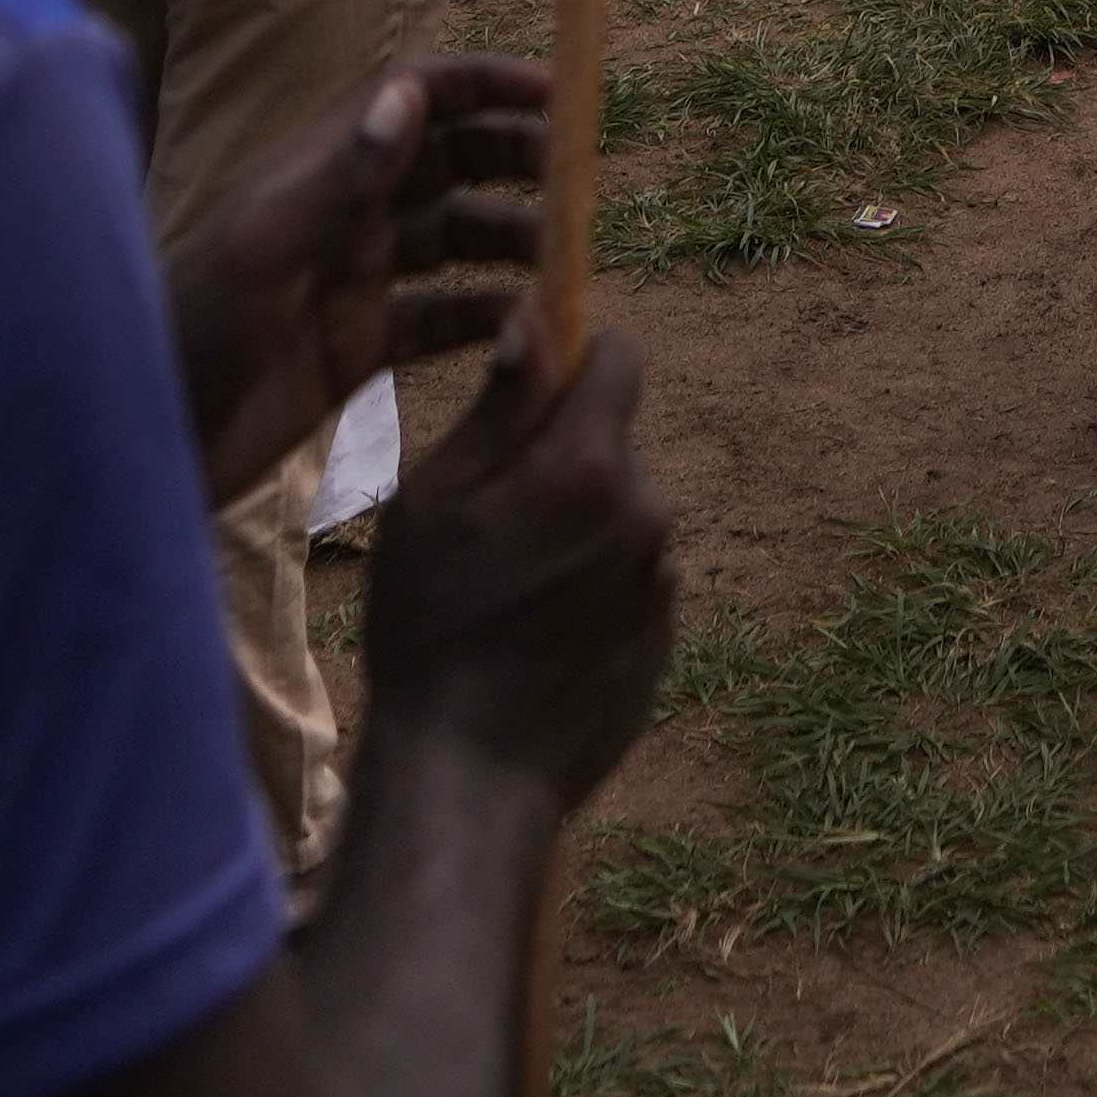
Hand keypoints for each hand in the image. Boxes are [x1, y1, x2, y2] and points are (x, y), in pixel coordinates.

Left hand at [169, 51, 559, 496]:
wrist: (148, 441)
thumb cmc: (189, 334)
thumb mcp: (263, 252)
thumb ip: (340, 176)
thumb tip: (409, 94)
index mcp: (317, 171)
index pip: (414, 95)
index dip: (484, 84)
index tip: (556, 96)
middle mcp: (342, 215)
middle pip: (447, 162)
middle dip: (514, 160)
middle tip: (576, 184)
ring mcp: (353, 282)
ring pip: (453, 239)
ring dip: (510, 240)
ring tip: (562, 263)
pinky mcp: (358, 349)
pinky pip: (441, 320)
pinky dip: (488, 318)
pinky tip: (528, 330)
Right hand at [347, 324, 673, 832]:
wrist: (470, 776)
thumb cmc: (430, 629)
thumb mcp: (433, 502)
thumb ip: (496, 408)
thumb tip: (534, 321)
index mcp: (591, 465)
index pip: (621, 356)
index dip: (575, 359)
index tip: (531, 390)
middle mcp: (649, 512)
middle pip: (615, 441)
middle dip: (566, 454)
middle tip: (495, 516)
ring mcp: (664, 580)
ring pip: (622, 513)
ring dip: (580, 525)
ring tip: (509, 587)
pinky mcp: (666, 636)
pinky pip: (631, 578)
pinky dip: (594, 585)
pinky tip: (537, 633)